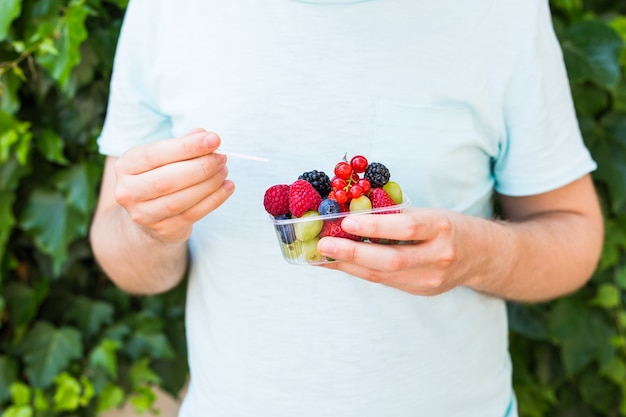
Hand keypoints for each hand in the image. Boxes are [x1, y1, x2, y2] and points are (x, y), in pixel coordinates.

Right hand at [113, 128, 234, 242]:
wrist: (149, 213)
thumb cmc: (160, 175)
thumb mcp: (164, 156)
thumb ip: (183, 144)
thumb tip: (205, 135)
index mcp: (126, 165)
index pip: (155, 154)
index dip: (187, 147)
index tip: (214, 139)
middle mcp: (128, 191)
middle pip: (167, 180)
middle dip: (200, 167)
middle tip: (221, 158)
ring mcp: (143, 214)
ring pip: (179, 200)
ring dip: (209, 184)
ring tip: (224, 171)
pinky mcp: (163, 229)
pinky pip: (192, 215)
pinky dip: (214, 200)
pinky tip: (227, 187)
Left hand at [317, 208, 490, 295]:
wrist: (482, 255)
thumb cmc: (449, 226)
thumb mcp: (430, 213)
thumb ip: (396, 216)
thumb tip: (352, 213)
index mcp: (442, 227)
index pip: (406, 228)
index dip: (374, 227)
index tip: (346, 221)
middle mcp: (439, 256)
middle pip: (391, 260)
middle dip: (353, 254)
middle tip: (324, 245)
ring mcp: (431, 279)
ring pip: (384, 276)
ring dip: (350, 266)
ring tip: (324, 256)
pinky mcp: (422, 291)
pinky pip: (386, 282)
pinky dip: (361, 272)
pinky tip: (342, 264)